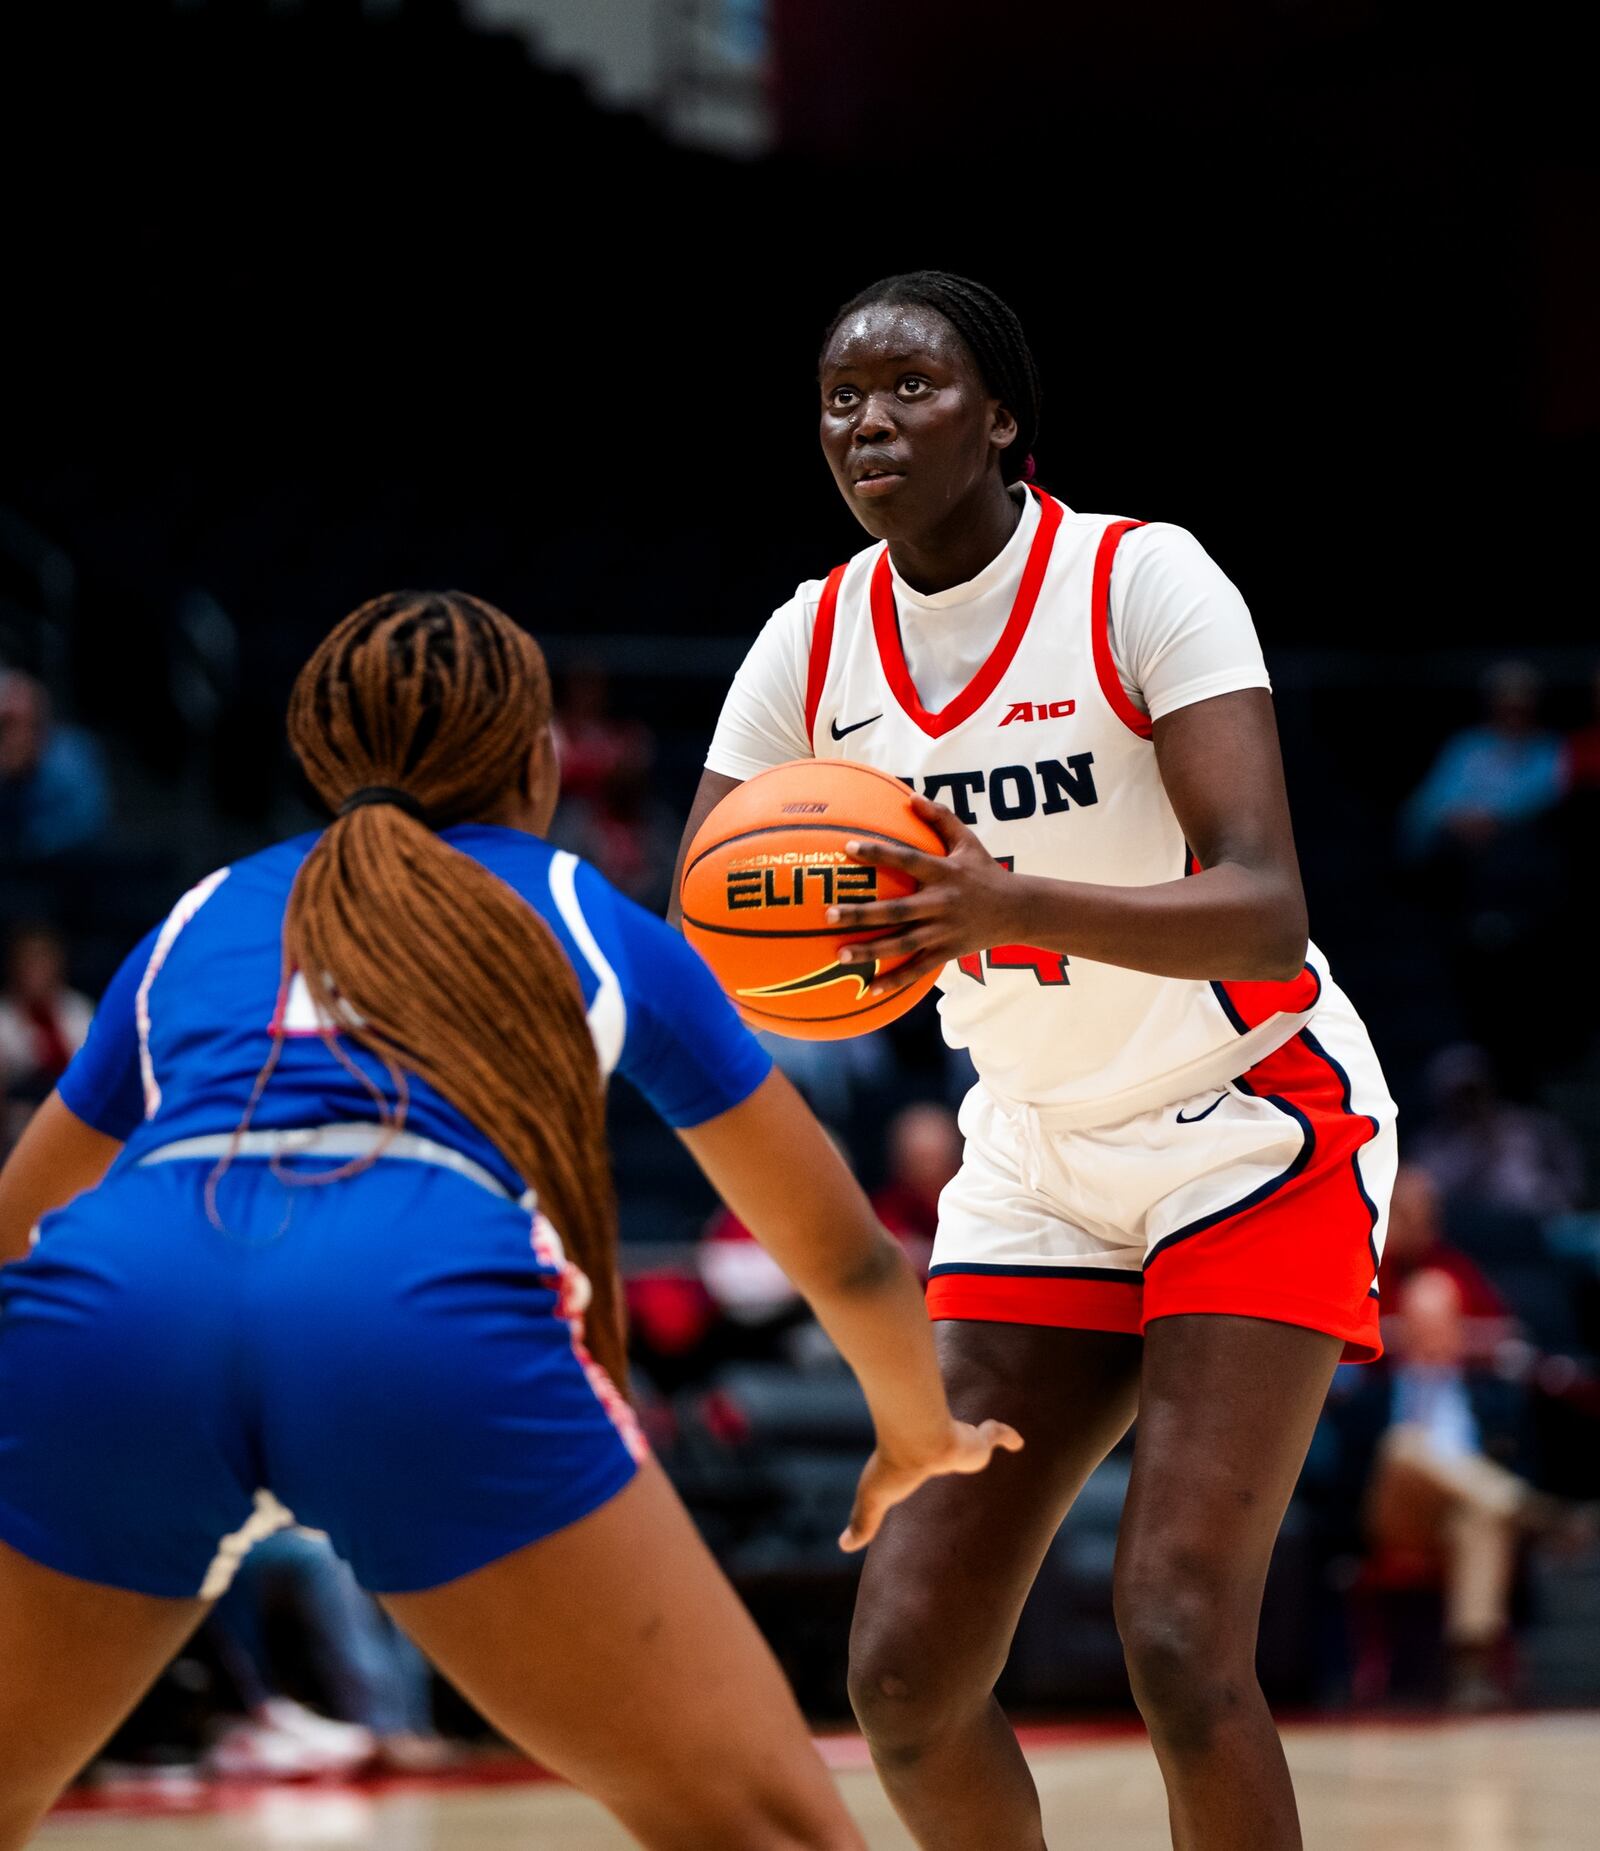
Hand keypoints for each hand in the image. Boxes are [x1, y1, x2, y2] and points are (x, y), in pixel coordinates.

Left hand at [827, 795, 1019, 999]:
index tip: (848, 847)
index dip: (879, 853)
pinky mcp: (948, 953)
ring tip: (840, 955)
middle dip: (862, 914)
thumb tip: (911, 796)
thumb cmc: (986, 871)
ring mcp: (943, 931)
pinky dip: (895, 980)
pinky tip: (869, 989)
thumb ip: (941, 818)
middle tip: (829, 914)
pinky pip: (918, 969)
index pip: (907, 860)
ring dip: (870, 952)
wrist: (1018, 910)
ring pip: (902, 943)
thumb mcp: (968, 841)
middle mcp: (941, 903)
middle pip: (896, 910)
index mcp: (944, 873)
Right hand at [840, 1417, 1023, 1551]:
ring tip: (994, 1453)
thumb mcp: (873, 1499)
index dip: (931, 1470)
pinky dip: (1008, 1436)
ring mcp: (962, 1443)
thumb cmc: (893, 1466)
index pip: (929, 1466)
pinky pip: (997, 1434)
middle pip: (954, 1452)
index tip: (935, 1477)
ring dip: (983, 1442)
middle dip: (960, 1455)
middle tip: (966, 1470)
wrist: (916, 1440)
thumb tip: (842, 1545)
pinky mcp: (979, 1441)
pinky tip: (1019, 1443)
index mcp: (922, 1463)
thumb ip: (863, 1522)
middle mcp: (943, 1451)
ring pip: (977, 1440)